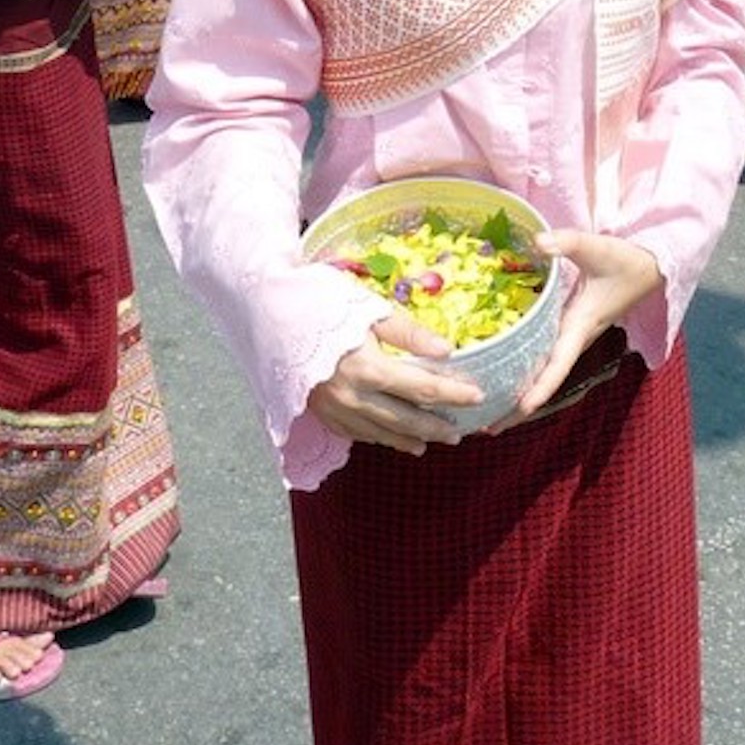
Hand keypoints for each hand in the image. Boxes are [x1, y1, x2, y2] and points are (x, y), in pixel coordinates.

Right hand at [307, 310, 483, 455]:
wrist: (267, 311)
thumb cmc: (321, 301)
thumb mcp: (369, 308)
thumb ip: (408, 333)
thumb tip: (447, 351)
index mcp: (368, 368)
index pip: (422, 388)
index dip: (453, 393)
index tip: (477, 396)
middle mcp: (352, 396)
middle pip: (405, 420)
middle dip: (435, 427)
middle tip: (459, 431)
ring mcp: (333, 408)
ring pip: (379, 433)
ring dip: (408, 440)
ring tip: (429, 442)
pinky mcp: (319, 412)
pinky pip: (355, 433)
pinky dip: (377, 437)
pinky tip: (389, 436)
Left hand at [494, 230, 662, 427]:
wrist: (649, 268)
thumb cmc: (625, 260)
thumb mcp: (597, 248)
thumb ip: (567, 243)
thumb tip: (538, 242)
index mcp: (580, 325)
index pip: (558, 363)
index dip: (540, 387)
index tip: (521, 409)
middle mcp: (574, 338)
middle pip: (545, 380)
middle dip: (518, 406)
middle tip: (486, 427)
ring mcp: (572, 337)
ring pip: (544, 373)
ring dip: (519, 394)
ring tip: (487, 415)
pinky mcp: (569, 329)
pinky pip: (544, 358)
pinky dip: (524, 372)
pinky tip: (501, 377)